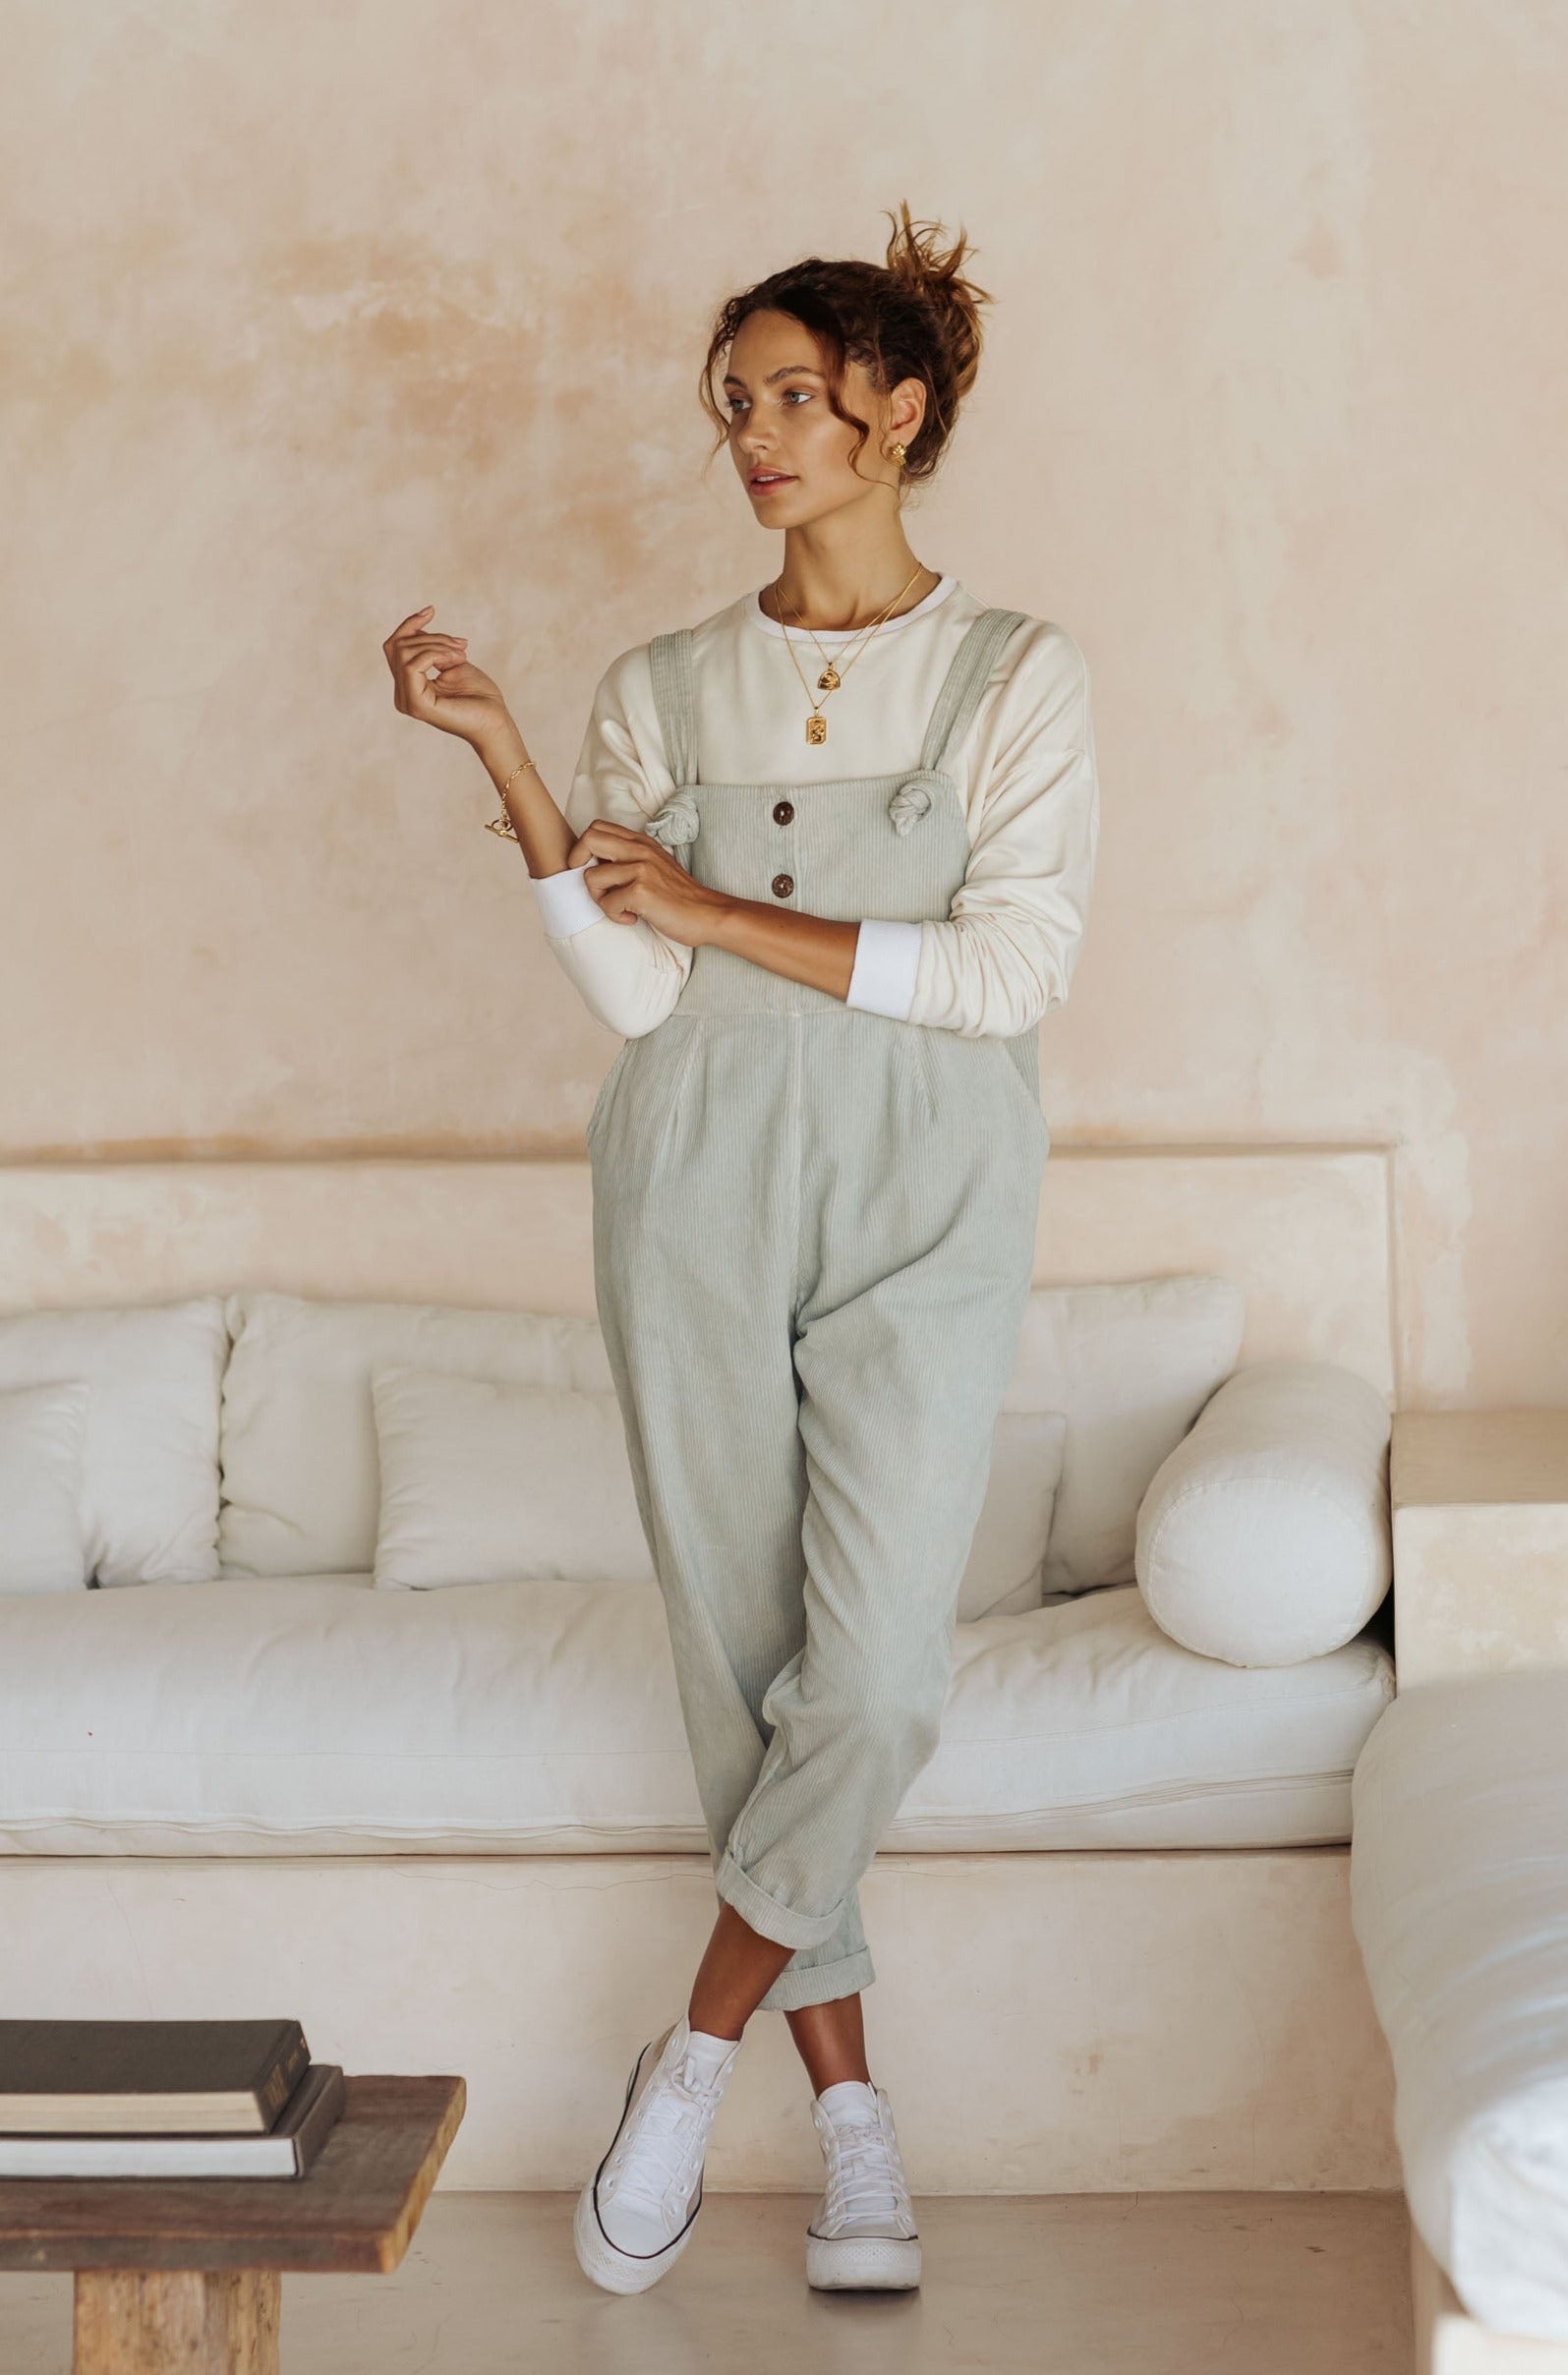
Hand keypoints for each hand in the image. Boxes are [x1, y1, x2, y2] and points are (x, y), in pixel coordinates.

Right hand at [382, 604, 514, 749]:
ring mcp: (407, 701)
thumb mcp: (451, 661)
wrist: (495, 721)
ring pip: (404, 653)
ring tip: (461, 653)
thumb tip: (416, 627)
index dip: (409, 625)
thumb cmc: (479, 695)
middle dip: (431, 636)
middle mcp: (402, 695)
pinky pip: (412, 665)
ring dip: (437, 644)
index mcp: (408, 687)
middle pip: (398, 647)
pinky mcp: (416, 704)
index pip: (394, 648)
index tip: (431, 610)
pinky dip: (435, 654)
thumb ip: (429, 648)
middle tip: (460, 644)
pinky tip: (456, 660)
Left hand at [567, 818, 731, 945]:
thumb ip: (630, 858)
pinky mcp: (642, 891)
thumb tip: (596, 864)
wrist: (707, 914)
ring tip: (620, 907)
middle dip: (580, 866)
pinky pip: (607, 904)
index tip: (591, 870)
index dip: (583, 848)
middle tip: (597, 888)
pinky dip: (616, 916)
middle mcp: (639, 850)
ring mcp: (641, 869)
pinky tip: (633, 917)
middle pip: (588, 839)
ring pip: (591, 877)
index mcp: (640, 843)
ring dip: (599, 899)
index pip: (596, 827)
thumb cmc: (678, 896)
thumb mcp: (655, 866)